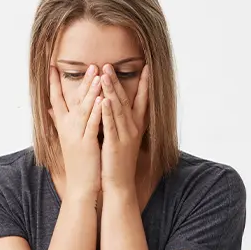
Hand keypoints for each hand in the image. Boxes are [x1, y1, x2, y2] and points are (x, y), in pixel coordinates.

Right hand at [48, 64, 103, 199]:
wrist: (80, 187)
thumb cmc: (77, 163)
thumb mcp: (66, 140)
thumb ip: (58, 123)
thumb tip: (51, 109)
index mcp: (63, 126)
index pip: (56, 99)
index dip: (54, 83)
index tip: (52, 66)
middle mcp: (67, 128)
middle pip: (73, 99)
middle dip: (81, 81)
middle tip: (90, 64)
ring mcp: (77, 135)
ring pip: (83, 108)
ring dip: (90, 90)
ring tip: (97, 74)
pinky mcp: (87, 144)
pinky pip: (92, 124)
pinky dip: (96, 110)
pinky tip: (102, 98)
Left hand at [99, 63, 149, 192]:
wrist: (119, 184)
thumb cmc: (118, 162)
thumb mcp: (121, 139)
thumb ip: (118, 122)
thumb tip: (114, 107)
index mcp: (136, 127)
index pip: (142, 101)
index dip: (145, 84)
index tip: (146, 67)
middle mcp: (133, 129)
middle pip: (125, 100)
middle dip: (117, 81)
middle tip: (109, 64)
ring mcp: (125, 136)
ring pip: (117, 109)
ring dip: (111, 90)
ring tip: (104, 74)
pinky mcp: (115, 144)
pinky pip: (111, 125)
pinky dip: (107, 112)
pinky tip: (103, 100)